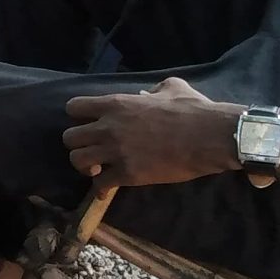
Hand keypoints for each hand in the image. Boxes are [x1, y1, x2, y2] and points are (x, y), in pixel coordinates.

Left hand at [62, 77, 242, 186]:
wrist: (211, 136)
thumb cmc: (194, 109)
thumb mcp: (172, 87)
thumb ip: (154, 89)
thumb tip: (147, 95)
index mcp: (116, 104)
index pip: (74, 107)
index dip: (78, 116)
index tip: (89, 123)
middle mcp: (109, 127)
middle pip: (69, 137)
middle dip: (78, 144)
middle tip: (93, 149)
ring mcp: (117, 151)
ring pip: (78, 161)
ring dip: (84, 167)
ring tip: (96, 169)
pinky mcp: (128, 174)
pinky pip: (99, 185)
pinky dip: (100, 189)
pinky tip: (105, 190)